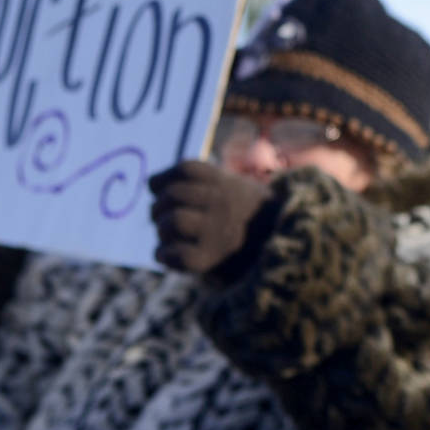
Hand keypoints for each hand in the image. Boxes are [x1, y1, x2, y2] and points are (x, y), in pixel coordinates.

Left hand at [148, 161, 273, 276]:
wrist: (277, 247)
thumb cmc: (245, 213)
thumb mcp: (234, 186)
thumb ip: (202, 181)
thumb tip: (152, 184)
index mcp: (226, 183)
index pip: (186, 170)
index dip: (163, 177)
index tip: (156, 187)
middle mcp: (222, 204)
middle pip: (174, 194)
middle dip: (158, 205)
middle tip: (160, 213)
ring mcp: (216, 232)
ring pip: (173, 222)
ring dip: (162, 228)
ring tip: (166, 233)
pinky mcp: (209, 260)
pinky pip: (176, 254)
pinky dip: (163, 254)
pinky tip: (165, 253)